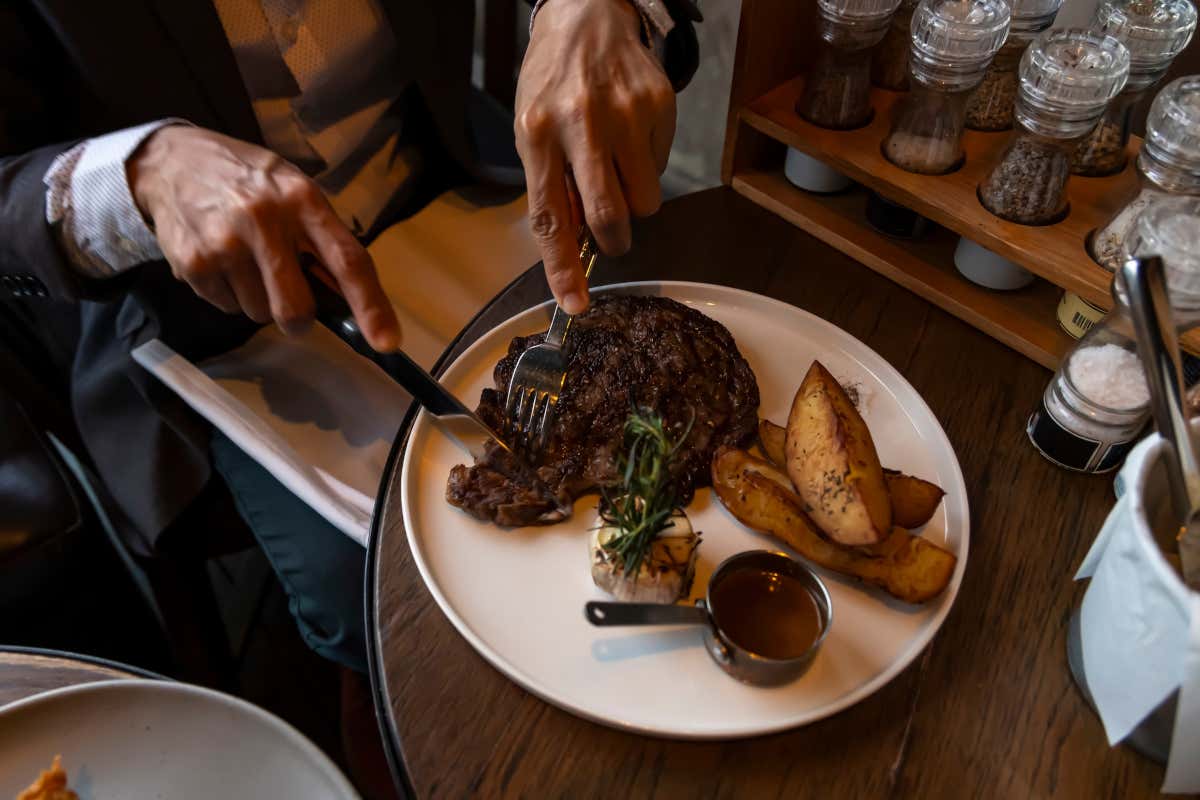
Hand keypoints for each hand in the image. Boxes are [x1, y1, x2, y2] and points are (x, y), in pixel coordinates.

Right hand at [128, 126, 399, 350]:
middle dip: (298, 318)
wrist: (172, 162)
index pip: (347, 261)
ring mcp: (225, 243)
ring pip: (260, 313)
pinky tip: (221, 261)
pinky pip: (228, 308)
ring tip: (245, 261)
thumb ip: (324, 240)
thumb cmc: (249, 182)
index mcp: (303, 200)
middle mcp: (264, 219)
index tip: (387, 342)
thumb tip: (349, 300)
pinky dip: (230, 295)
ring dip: (259, 301)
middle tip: (290, 301)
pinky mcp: (193, 263)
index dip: (371, 306)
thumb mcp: (294, 192)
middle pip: (297, 307)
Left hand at [515, 0, 675, 313]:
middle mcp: (580, 123)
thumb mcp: (531, 130)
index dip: (562, 268)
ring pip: (645, 200)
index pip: (549, 218)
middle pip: (609, 214)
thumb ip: (550, 185)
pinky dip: (647, 166)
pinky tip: (630, 135)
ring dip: (634, 202)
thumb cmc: (551, 84)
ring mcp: (624, 112)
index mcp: (537, 135)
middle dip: (613, 240)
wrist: (586, 17)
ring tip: (617, 167)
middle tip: (611, 236)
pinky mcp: (658, 104)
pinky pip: (661, 167)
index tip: (574, 305)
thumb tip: (577, 243)